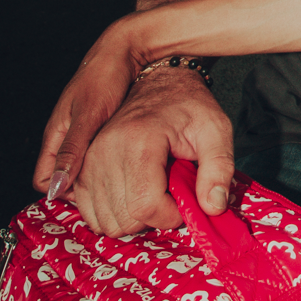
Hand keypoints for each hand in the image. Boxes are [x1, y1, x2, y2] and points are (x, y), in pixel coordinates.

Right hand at [33, 33, 235, 236]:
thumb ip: (219, 168)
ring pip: (103, 220)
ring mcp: (88, 159)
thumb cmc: (189, 104)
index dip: (171, 216)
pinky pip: (88, 210)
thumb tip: (212, 207)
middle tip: (169, 194)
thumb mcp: (216, 129)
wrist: (159, 80)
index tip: (185, 201)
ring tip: (152, 192)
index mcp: (138, 141)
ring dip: (130, 218)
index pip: (145, 207)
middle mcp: (104, 150)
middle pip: (122, 219)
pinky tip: (133, 195)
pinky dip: (111, 212)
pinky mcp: (81, 166)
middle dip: (151, 218)